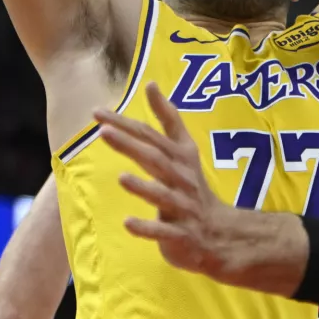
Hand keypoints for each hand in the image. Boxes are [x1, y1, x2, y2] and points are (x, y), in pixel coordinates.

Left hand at [96, 83, 236, 277]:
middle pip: (156, 159)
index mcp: (181, 158)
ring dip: (143, 187)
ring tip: (121, 177)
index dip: (126, 124)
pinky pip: (164, 231)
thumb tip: (151, 83)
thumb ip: (168, 118)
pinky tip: (128, 223)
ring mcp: (183, 207)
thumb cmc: (193, 187)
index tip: (98, 113)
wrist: (220, 234)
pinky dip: (147, 228)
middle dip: (130, 145)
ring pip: (163, 196)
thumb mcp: (184, 150)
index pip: (151, 136)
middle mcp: (182, 179)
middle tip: (103, 132)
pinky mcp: (181, 235)